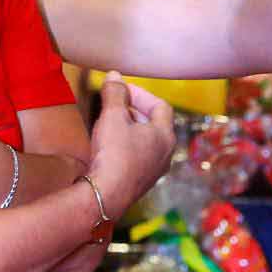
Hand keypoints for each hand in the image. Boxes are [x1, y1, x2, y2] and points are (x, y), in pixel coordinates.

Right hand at [84, 75, 175, 218]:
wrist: (106, 195)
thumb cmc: (114, 153)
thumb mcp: (112, 116)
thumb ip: (115, 93)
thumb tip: (114, 76)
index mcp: (165, 135)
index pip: (161, 106)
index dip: (141, 94)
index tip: (121, 90)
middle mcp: (165, 153)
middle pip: (154, 124)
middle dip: (133, 110)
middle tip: (113, 105)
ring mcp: (154, 170)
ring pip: (146, 142)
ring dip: (129, 129)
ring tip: (109, 124)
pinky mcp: (141, 183)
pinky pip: (138, 157)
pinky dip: (126, 146)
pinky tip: (108, 147)